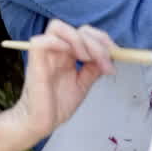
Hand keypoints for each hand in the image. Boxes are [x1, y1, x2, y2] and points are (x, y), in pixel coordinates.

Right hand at [11, 19, 115, 139]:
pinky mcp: (35, 61)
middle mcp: (56, 51)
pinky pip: (41, 41)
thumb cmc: (57, 106)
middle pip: (76, 29)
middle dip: (96, 41)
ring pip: (57, 27)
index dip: (102, 39)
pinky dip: (59, 43)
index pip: (84, 34)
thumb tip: (110, 59)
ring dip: (78, 39)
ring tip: (87, 58)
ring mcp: (45, 54)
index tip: (116, 54)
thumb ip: (93, 70)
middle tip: (105, 61)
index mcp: (66, 55)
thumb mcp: (82, 84)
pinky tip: (73, 58)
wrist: (41, 123)